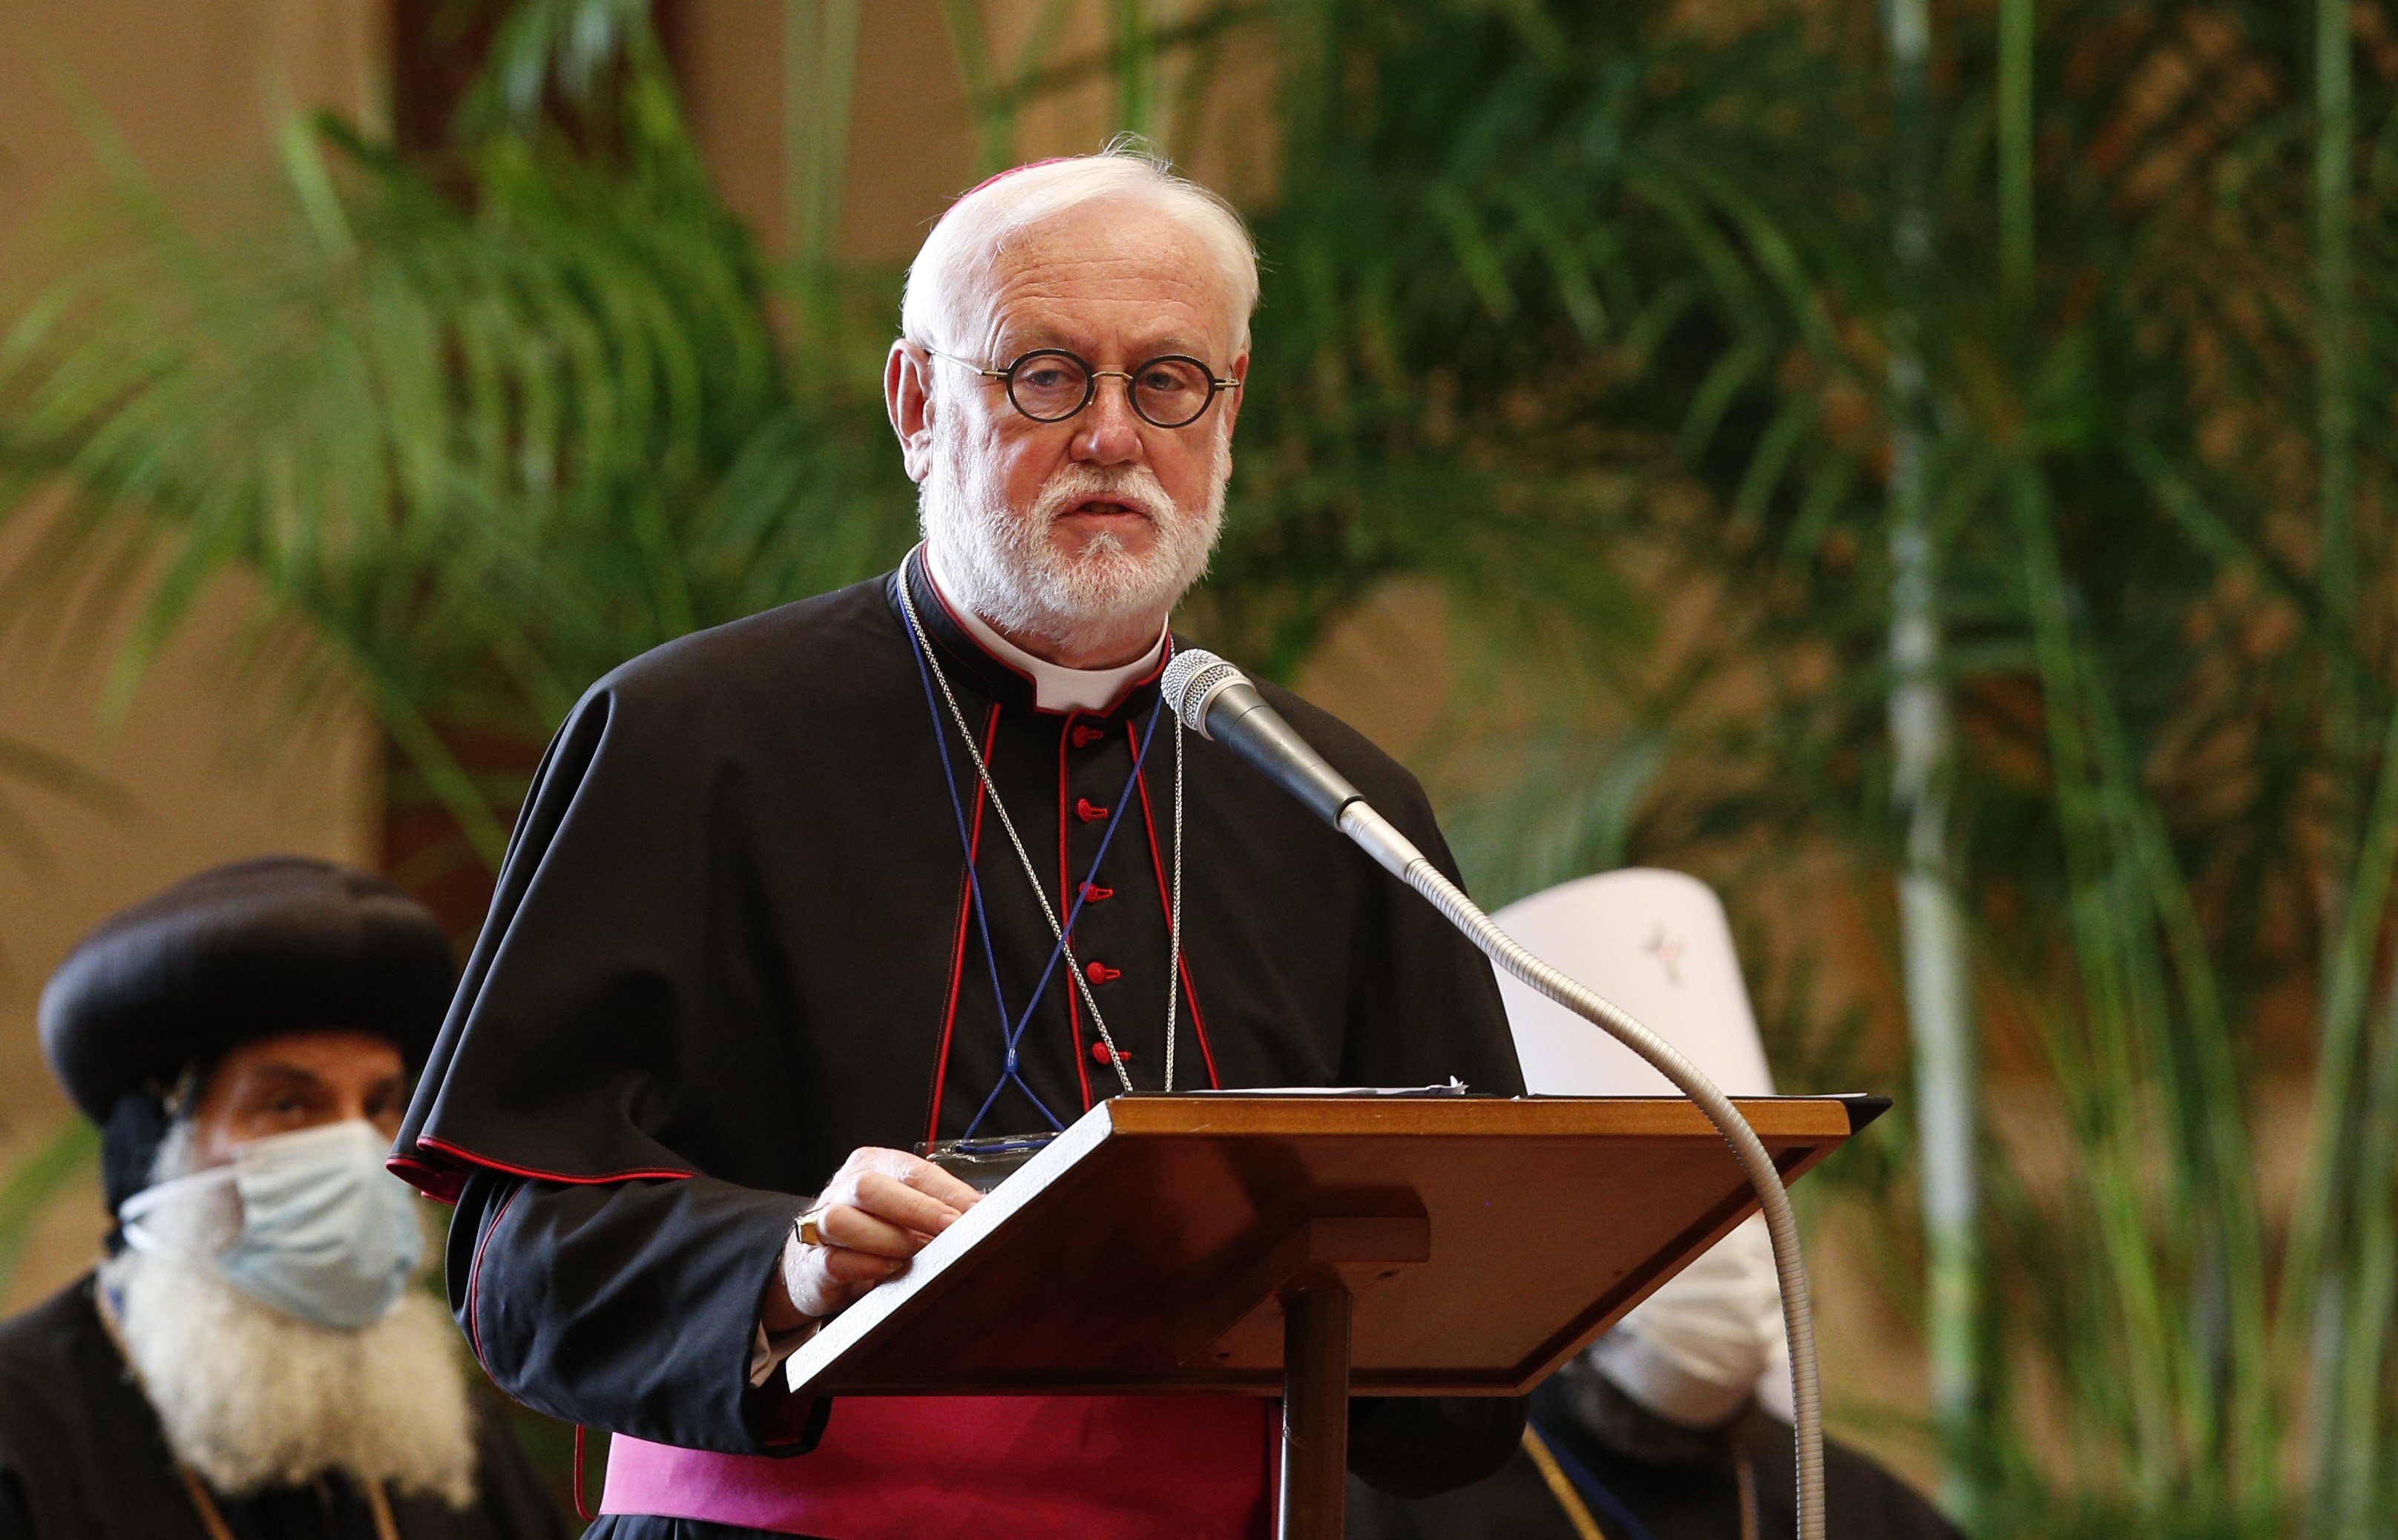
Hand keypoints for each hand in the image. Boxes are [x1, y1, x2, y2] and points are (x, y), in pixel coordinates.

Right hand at [770, 1147, 982, 1323]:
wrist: (820, 1263)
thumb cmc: (876, 1230)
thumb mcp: (908, 1209)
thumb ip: (941, 1207)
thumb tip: (988, 1215)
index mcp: (873, 1164)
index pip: (912, 1170)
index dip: (947, 1191)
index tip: (977, 1212)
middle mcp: (844, 1188)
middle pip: (871, 1187)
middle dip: (917, 1210)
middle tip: (952, 1230)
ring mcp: (821, 1223)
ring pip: (844, 1221)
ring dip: (887, 1239)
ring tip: (918, 1255)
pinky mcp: (813, 1262)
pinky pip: (835, 1260)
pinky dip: (866, 1266)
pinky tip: (890, 1271)